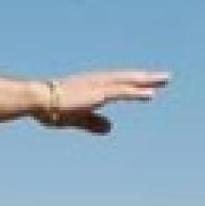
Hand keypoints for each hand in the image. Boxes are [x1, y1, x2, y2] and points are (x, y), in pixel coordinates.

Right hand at [33, 70, 170, 133]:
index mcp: (92, 87)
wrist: (39, 100)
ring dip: (147, 80)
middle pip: (127, 78)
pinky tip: (151, 94)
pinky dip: (137, 92)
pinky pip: (122, 92)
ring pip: (128, 81)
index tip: (148, 83)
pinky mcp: (98, 93)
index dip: (133, 84)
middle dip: (146, 78)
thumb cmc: (51, 108)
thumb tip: (111, 128)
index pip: (118, 84)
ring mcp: (99, 85)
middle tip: (165, 78)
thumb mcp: (77, 119)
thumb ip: (94, 123)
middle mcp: (98, 82)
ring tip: (165, 80)